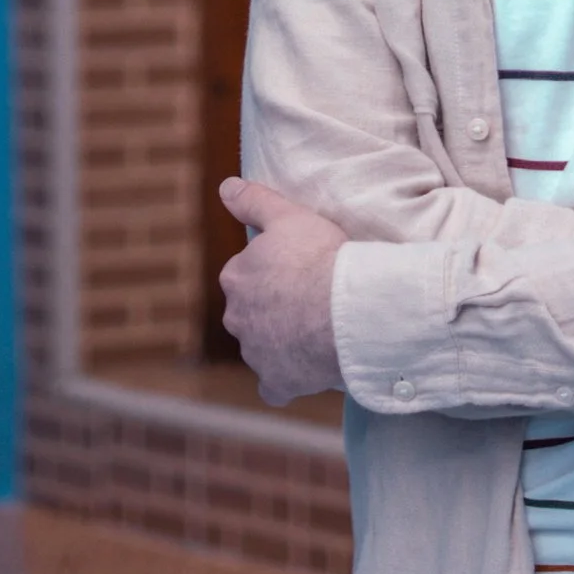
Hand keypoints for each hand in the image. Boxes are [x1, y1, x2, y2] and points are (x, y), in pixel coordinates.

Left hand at [217, 177, 348, 404]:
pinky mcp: (277, 381)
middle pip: (252, 312)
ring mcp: (255, 352)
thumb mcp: (289, 216)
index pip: (246, 275)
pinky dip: (284, 380)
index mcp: (236, 277)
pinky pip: (275, 386)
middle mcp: (237, 317)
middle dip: (273, 308)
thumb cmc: (321, 258)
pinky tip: (302, 372)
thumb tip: (225, 187)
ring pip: (262, 346)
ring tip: (317, 331)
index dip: (273, 272)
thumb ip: (254, 201)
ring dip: (281, 341)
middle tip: (310, 300)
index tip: (299, 270)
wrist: (347, 309)